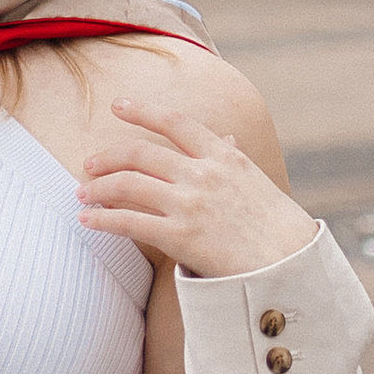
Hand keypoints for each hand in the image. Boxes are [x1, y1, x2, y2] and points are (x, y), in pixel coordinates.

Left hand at [77, 95, 318, 280]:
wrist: (291, 266)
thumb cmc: (278, 228)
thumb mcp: (257, 181)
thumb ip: (232, 158)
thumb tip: (226, 136)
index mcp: (224, 156)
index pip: (175, 122)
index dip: (142, 111)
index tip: (117, 106)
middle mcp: (203, 174)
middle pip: (140, 153)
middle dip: (108, 156)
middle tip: (89, 163)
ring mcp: (189, 203)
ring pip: (128, 184)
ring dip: (98, 188)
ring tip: (82, 193)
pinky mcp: (179, 236)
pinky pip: (128, 222)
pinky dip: (102, 219)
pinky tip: (86, 219)